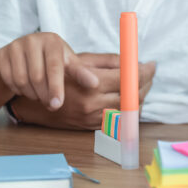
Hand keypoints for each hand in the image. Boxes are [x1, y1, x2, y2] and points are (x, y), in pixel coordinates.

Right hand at [0, 32, 98, 110]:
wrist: (24, 54)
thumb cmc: (52, 59)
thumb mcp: (67, 63)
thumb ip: (80, 73)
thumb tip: (95, 84)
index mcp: (52, 41)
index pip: (54, 67)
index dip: (56, 88)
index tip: (57, 105)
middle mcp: (32, 40)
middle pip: (37, 77)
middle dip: (44, 95)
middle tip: (50, 104)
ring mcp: (15, 46)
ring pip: (22, 80)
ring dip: (31, 94)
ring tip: (39, 95)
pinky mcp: (2, 54)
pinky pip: (9, 80)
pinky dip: (17, 90)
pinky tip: (25, 89)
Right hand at [33, 54, 154, 128]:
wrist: (36, 102)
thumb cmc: (59, 75)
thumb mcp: (82, 61)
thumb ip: (109, 61)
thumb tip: (133, 60)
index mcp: (92, 86)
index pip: (128, 78)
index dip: (144, 71)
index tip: (151, 64)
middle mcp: (94, 104)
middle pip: (132, 95)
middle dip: (146, 83)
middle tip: (149, 72)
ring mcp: (94, 118)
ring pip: (129, 109)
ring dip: (140, 95)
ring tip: (142, 82)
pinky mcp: (93, 127)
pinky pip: (121, 119)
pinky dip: (130, 107)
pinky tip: (131, 96)